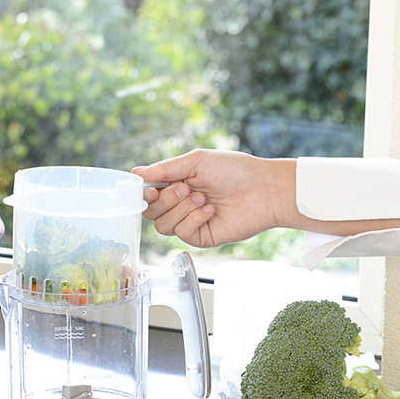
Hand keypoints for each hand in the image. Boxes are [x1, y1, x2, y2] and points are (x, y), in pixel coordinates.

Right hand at [132, 150, 293, 248]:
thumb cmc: (235, 170)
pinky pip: (182, 233)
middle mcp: (180, 204)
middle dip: (166, 200)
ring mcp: (190, 222)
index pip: (148, 193)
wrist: (263, 190)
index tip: (149, 189)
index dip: (144, 193)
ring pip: (162, 225)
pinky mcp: (201, 237)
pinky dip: (193, 220)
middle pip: (150, 212)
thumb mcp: (196, 161)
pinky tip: (210, 210)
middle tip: (186, 189)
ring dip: (181, 210)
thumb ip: (165, 169)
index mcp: (177, 183)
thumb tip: (135, 173)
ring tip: (203, 198)